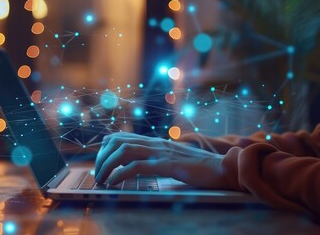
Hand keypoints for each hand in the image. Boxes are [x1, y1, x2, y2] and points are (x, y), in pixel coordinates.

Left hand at [95, 132, 229, 189]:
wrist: (221, 168)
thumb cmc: (198, 167)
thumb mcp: (173, 159)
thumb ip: (157, 158)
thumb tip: (139, 165)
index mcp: (155, 142)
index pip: (121, 137)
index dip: (105, 148)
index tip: (99, 163)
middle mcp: (155, 143)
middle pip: (117, 142)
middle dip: (101, 158)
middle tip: (97, 174)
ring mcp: (160, 152)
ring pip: (123, 151)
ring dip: (107, 165)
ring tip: (101, 180)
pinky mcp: (167, 165)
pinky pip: (136, 167)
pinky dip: (120, 175)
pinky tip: (114, 183)